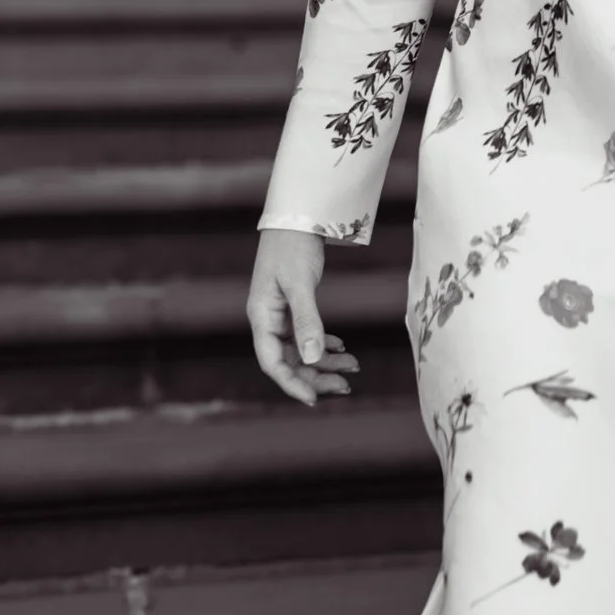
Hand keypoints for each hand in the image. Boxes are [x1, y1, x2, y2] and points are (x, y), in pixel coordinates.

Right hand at [248, 231, 359, 406]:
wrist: (296, 215)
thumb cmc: (293, 246)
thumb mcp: (300, 284)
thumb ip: (307, 320)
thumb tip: (314, 358)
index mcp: (261, 317)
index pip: (272, 362)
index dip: (292, 384)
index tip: (315, 399)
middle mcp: (268, 319)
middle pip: (289, 360)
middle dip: (316, 375)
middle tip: (346, 386)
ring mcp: (280, 313)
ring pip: (301, 350)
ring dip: (325, 362)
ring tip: (353, 367)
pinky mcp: (294, 305)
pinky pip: (307, 334)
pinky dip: (325, 343)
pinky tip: (342, 348)